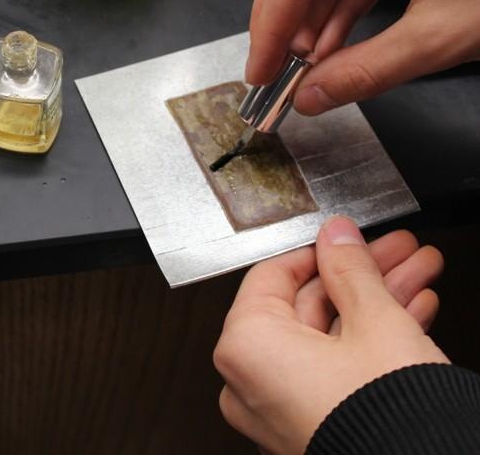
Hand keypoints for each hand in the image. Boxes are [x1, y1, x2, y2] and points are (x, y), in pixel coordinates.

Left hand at [214, 217, 447, 454]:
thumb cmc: (386, 422)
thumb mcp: (376, 322)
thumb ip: (351, 270)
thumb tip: (337, 237)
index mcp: (245, 347)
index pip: (272, 275)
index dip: (320, 250)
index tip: (349, 237)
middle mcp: (250, 382)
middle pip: (306, 306)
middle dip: (361, 274)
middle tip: (396, 251)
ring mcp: (279, 410)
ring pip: (327, 337)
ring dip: (375, 302)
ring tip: (417, 275)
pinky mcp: (310, 425)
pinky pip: (333, 370)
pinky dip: (368, 342)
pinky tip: (409, 314)